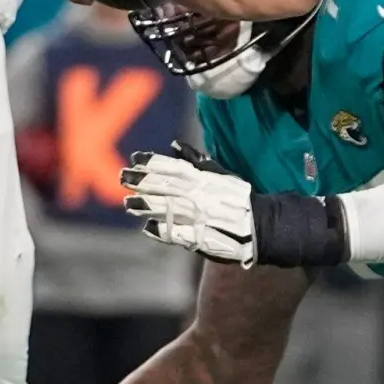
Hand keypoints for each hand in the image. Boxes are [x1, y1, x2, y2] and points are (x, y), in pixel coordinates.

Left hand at [122, 142, 255, 264]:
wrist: (260, 226)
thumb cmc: (240, 198)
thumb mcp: (222, 174)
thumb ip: (197, 162)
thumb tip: (174, 145)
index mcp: (205, 179)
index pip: (174, 168)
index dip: (153, 163)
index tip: (134, 159)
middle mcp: (200, 196)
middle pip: (166, 187)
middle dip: (143, 181)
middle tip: (123, 177)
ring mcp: (200, 218)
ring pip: (168, 209)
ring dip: (146, 205)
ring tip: (128, 203)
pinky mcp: (201, 238)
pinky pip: (178, 234)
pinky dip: (162, 231)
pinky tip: (148, 227)